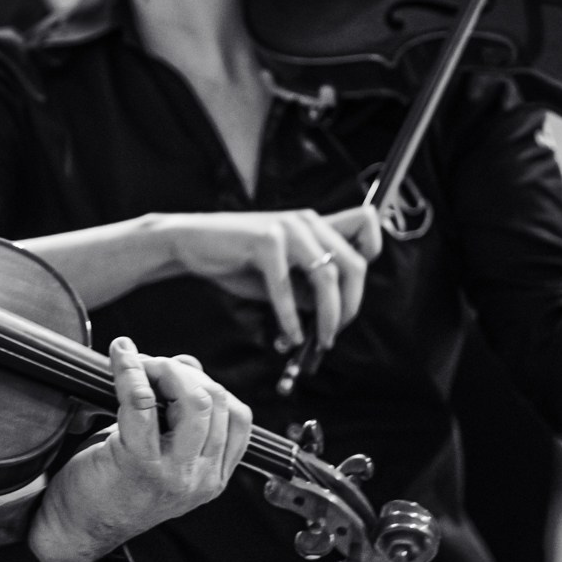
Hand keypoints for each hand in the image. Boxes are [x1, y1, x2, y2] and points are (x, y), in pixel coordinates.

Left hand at [28, 338, 252, 561]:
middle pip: (218, 402)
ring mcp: (175, 474)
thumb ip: (180, 416)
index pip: (238, 418)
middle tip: (150, 366)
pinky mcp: (139, 463)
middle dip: (184, 372)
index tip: (178, 374)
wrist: (75, 530)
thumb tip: (187, 364)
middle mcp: (202, 478)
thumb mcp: (161, 455)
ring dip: (165, 369)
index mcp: (213, 478)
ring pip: (195, 400)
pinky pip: (142, 402)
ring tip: (138, 364)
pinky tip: (120, 355)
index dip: (210, 384)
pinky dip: (131, 370)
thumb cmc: (113, 487)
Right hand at [158, 205, 381, 353]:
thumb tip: (330, 318)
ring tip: (319, 340)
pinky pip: (286, 286)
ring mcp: (286, 228)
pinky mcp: (264, 240)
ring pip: (326, 275)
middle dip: (350, 305)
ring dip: (327, 316)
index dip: (371, 254)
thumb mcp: (281, 274)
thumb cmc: (237, 260)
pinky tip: (287, 336)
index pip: (365, 224)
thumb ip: (307, 288)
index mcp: (314, 224)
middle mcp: (306, 221)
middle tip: (335, 332)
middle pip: (353, 263)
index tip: (354, 290)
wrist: (190, 242)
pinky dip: (290, 317)